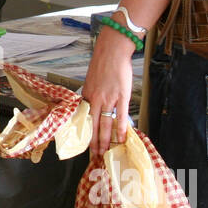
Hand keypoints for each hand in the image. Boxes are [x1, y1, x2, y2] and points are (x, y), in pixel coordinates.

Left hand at [79, 27, 134, 157]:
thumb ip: (91, 94)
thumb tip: (92, 105)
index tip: (86, 145)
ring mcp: (109, 99)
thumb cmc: (102, 64)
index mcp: (87, 96)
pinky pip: (121, 115)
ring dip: (106, 140)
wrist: (111, 51)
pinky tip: (122, 137)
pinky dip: (121, 128)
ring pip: (106, 123)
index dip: (85, 134)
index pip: (84, 120)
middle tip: (95, 155)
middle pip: (94, 126)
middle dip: (94, 143)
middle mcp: (96, 100)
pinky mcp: (122, 96)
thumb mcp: (90, 81)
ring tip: (106, 151)